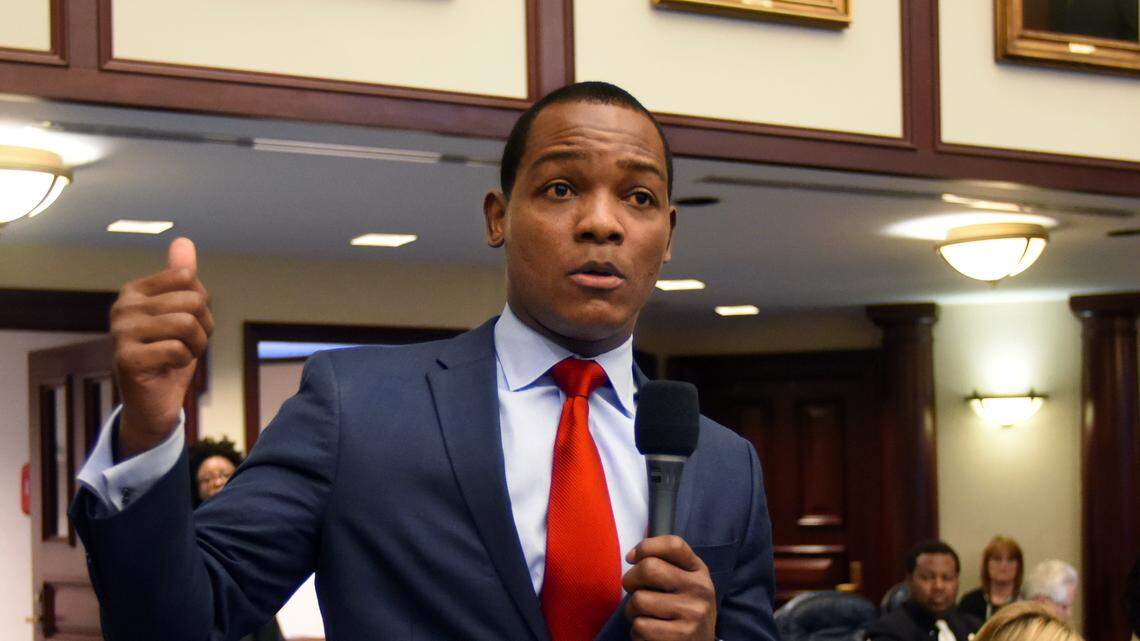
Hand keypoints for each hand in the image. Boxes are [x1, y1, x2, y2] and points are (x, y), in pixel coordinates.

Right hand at [111, 238, 213, 457]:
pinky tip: (167, 369)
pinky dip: (183, 362)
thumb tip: (183, 241)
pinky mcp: (127, 359)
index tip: (189, 323)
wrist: (155, 401)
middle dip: (203, 327)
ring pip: (187, 324)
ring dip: (195, 346)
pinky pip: (177, 350)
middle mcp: (123, 307)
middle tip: (187, 345)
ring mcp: (121, 333)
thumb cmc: (170, 353)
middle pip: (192, 301)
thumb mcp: (182, 311)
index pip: (188, 278)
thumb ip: (181, 277)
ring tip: (179, 356)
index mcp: (135, 290)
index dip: (202, 305)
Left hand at [622, 535, 716, 640]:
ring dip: (632, 611)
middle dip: (630, 580)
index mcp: (698, 571)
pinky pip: (640, 626)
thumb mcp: (684, 582)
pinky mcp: (681, 636)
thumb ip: (664, 563)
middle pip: (649, 568)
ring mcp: (692, 613)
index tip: (633, 559)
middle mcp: (699, 589)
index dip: (645, 547)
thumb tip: (631, 556)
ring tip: (645, 616)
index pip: (673, 544)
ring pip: (639, 600)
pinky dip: (637, 632)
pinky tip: (650, 634)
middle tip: (634, 591)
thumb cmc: (683, 610)